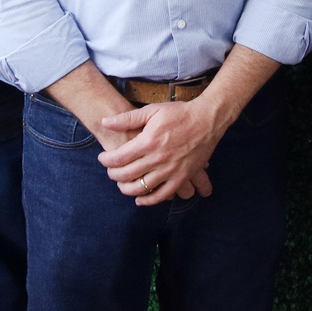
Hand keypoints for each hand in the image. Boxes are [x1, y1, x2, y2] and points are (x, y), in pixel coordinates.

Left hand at [97, 100, 229, 205]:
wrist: (208, 119)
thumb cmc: (180, 113)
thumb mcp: (153, 110)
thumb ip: (128, 118)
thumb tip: (105, 122)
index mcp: (148, 141)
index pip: (118, 158)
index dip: (106, 160)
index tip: (103, 158)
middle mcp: (157, 158)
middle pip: (126, 175)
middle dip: (113, 174)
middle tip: (111, 171)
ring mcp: (170, 170)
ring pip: (141, 188)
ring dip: (126, 188)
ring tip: (122, 183)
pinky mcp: (182, 177)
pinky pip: (162, 195)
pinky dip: (148, 200)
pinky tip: (139, 198)